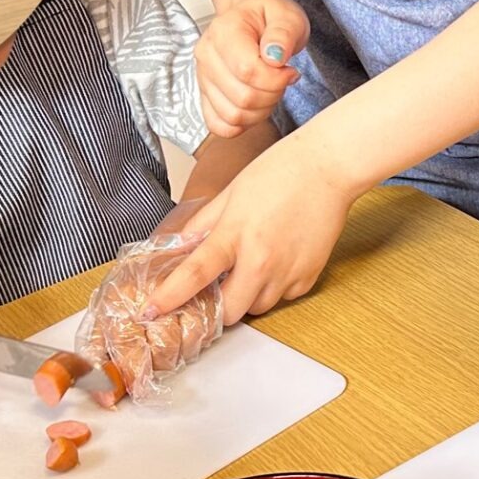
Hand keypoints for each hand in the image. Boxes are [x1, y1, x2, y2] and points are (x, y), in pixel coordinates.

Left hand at [141, 136, 355, 317]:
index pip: (194, 275)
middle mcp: (262, 260)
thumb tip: (180, 246)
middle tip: (216, 287)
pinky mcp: (309, 276)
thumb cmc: (280, 172)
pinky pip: (284, 297)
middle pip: (229, 311)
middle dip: (217, 306)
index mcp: (235, 234)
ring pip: (258, 308)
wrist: (328, 167)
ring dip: (246, 296)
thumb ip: (202, 223)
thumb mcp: (230, 193)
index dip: (169, 297)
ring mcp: (288, 272)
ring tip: (251, 265)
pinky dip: (274, 287)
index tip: (150, 312)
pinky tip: (277, 260)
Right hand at [196, 0, 308, 137]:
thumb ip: (283, 33)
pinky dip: (243, 124)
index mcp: (224, 31)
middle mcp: (207, 55)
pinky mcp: (205, 95)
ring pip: (233, 115)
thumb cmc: (270, 16)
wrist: (252, 17)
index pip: (247, 71)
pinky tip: (256, 106)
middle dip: (272, 95)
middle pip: (242, 97)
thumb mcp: (287, 16)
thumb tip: (274, 56)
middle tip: (282, 80)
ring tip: (270, 90)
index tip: (289, 71)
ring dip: (261, 111)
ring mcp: (203, 77)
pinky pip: (219, 125)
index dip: (275, 79)